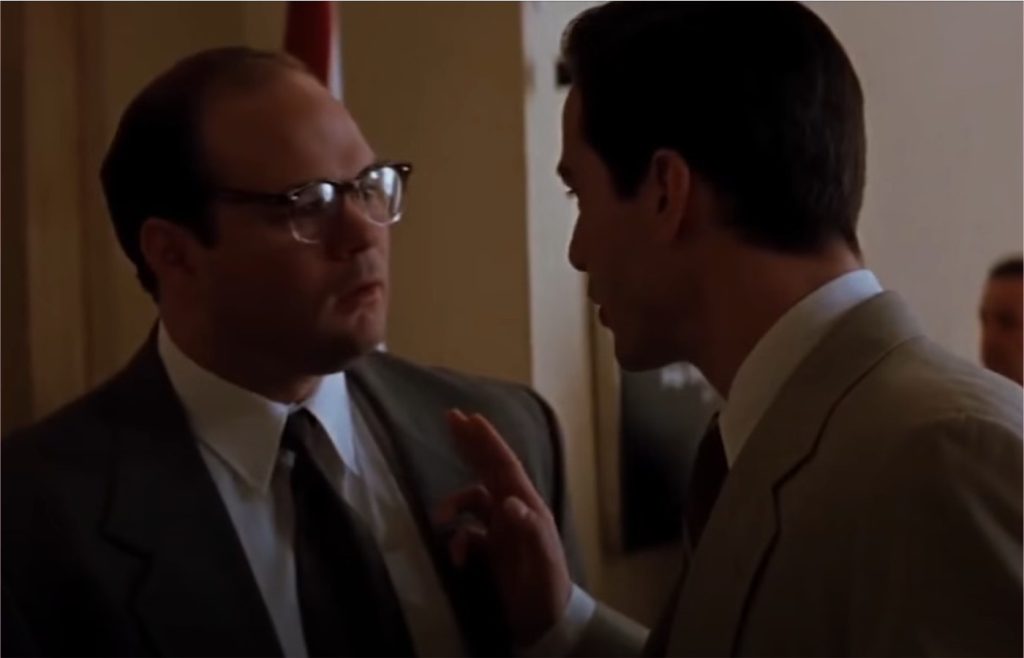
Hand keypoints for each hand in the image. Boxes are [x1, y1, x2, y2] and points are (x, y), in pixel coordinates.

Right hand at [436, 409, 571, 646]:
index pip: (503, 466)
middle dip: (470, 444)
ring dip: (453, 506)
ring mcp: (501, 530)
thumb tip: (508, 500)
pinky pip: (465, 535)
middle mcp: (513, 511)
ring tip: (439, 519)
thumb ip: (529, 528)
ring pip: (471, 502)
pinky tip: (456, 560)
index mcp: (527, 506)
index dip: (487, 441)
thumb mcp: (542, 558)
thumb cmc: (547, 588)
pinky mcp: (490, 550)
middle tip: (449, 417)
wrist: (545, 623)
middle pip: (487, 469)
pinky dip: (456, 543)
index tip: (469, 418)